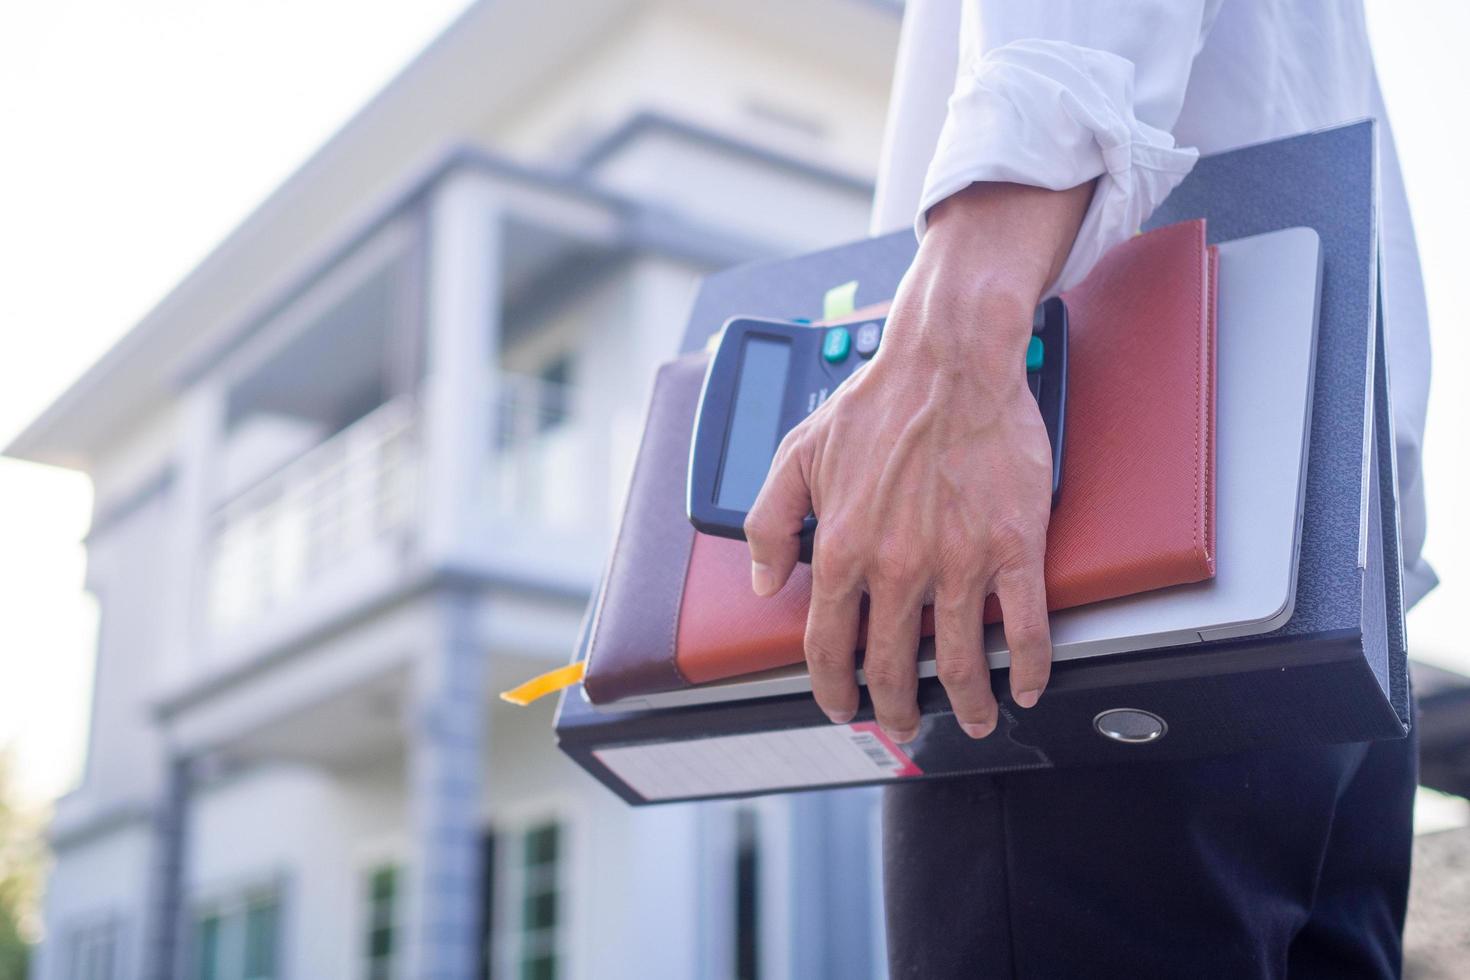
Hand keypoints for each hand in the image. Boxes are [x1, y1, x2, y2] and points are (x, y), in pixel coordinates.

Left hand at [744, 181, 1092, 741]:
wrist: (949, 361)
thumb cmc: (878, 402)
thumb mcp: (797, 455)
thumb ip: (770, 523)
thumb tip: (766, 582)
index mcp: (842, 549)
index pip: (828, 647)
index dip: (832, 690)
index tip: (842, 706)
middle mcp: (897, 565)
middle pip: (891, 668)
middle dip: (896, 710)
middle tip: (904, 723)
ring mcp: (959, 561)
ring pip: (958, 662)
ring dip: (965, 704)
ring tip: (972, 719)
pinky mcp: (1013, 546)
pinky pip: (1024, 626)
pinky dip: (1025, 668)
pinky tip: (1023, 685)